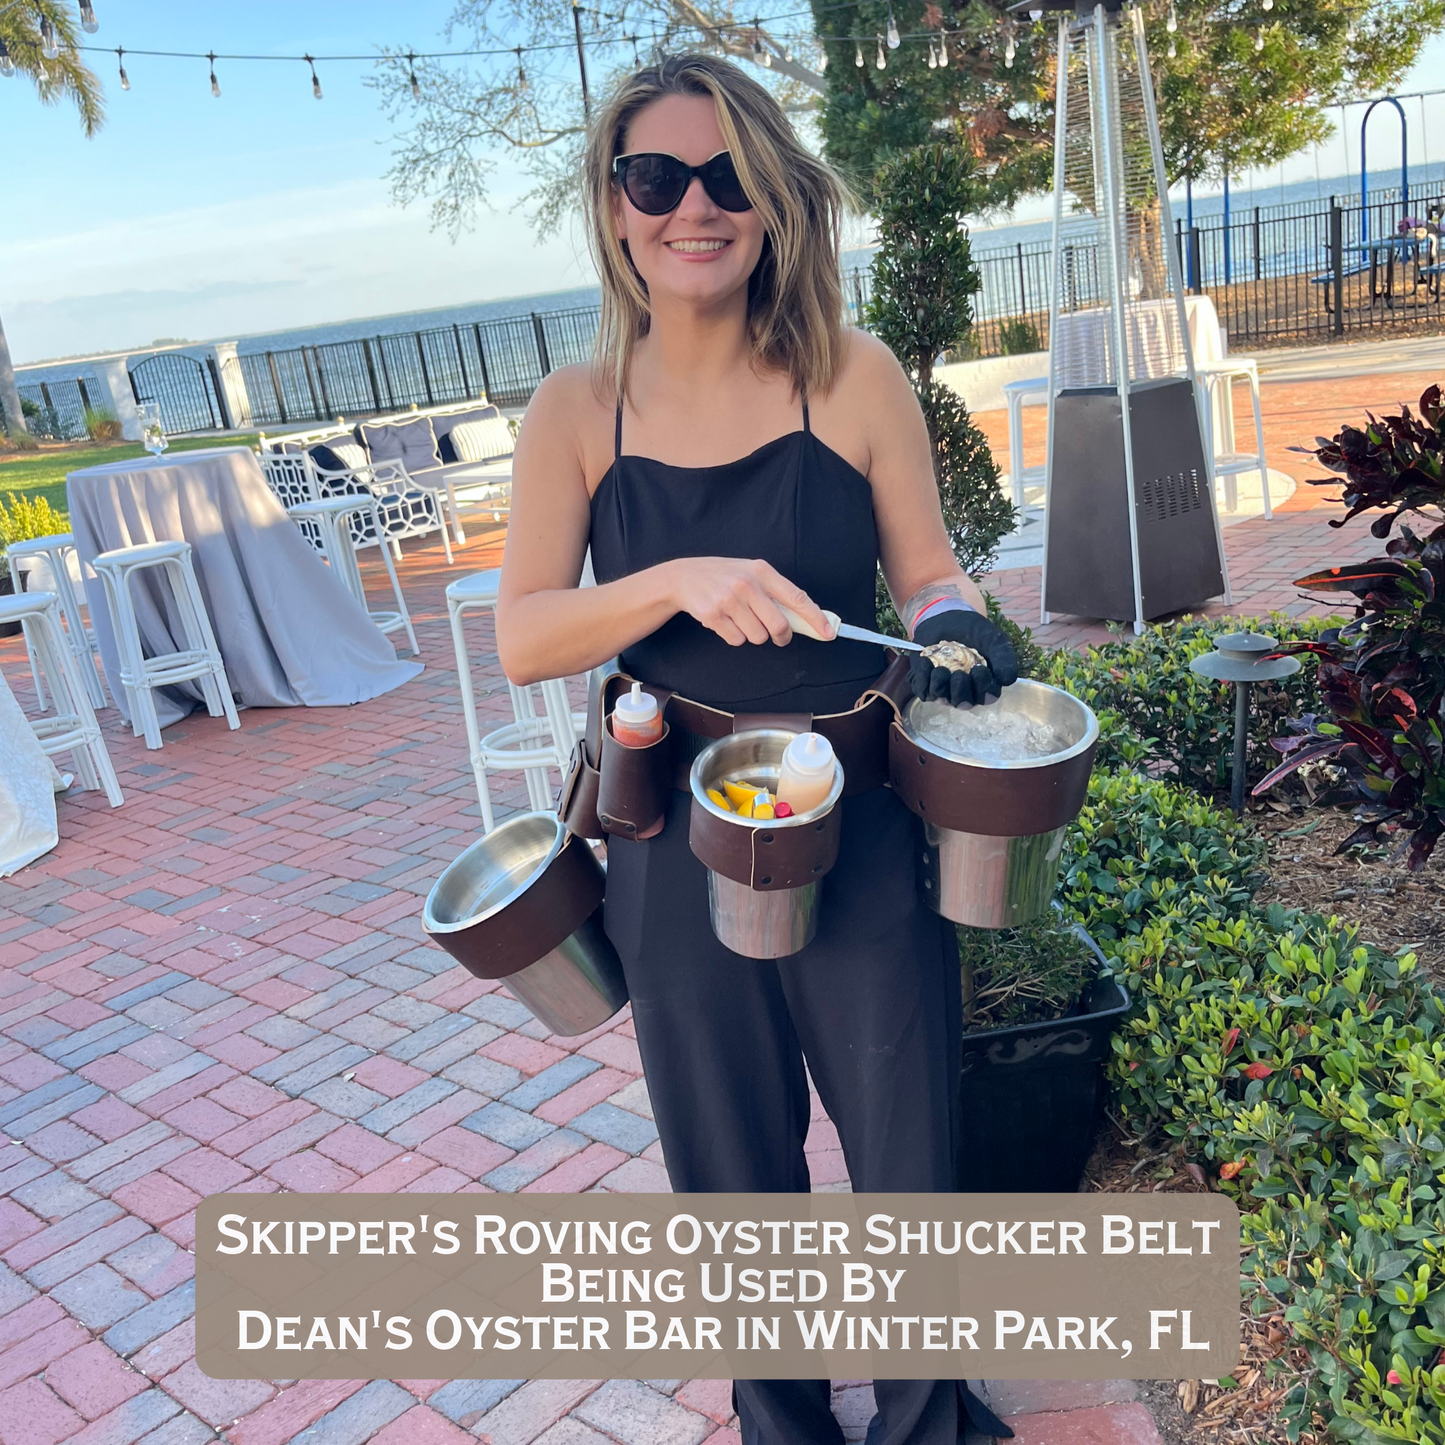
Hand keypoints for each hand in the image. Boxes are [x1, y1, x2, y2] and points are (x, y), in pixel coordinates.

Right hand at [666, 557, 832, 647]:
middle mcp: (747, 584)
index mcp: (762, 571)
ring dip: (753, 634)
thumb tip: (803, 619)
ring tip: (740, 619)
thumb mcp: (751, 573)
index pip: (797, 598)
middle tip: (778, 636)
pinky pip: (737, 640)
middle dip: (781, 637)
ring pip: (757, 637)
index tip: (828, 632)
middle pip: (778, 626)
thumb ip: (775, 593)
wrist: (685, 577)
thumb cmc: (725, 576)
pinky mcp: (714, 615)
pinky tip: (726, 620)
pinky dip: (734, 636)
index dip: (815, 618)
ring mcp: (729, 600)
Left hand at [908, 608, 1019, 705]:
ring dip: (940, 684)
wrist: (946, 618)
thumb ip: (1004, 658)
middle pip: (963, 704)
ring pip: (941, 698)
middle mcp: (964, 691)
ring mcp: (944, 690)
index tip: (980, 669)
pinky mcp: (925, 684)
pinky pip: (922, 690)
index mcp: (984, 684)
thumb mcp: (994, 640)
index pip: (987, 696)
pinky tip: (926, 662)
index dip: (984, 687)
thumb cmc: (974, 632)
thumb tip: (1008, 681)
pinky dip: (922, 677)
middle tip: (959, 674)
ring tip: (940, 668)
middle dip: (960, 691)